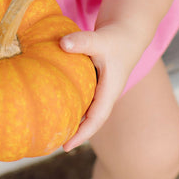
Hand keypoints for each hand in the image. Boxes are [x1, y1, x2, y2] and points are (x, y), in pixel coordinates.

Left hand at [59, 23, 132, 149]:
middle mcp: (105, 94)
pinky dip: (69, 102)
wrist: (128, 31)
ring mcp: (100, 89)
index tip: (66, 147)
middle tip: (51, 144)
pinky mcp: (94, 81)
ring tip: (50, 129)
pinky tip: (52, 104)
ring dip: (71, 119)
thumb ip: (83, 41)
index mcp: (109, 90)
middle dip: (73, 133)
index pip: (95, 119)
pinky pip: (81, 97)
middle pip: (89, 120)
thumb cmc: (117, 37)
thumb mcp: (100, 39)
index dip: (81, 134)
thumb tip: (62, 44)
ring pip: (85, 109)